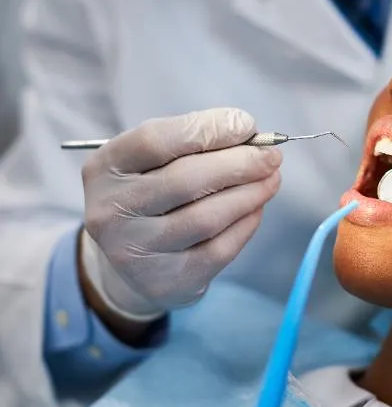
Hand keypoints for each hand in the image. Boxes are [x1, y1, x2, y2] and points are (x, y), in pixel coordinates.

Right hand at [82, 108, 281, 322]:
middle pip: (185, 179)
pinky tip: (255, 209)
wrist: (130, 261)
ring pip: (206, 217)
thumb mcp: (156, 160)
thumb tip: (250, 134)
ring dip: (250, 194)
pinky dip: (245, 225)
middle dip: (239, 164)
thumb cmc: (152, 195)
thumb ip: (195, 141)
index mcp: (105, 167)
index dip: (208, 129)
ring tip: (271, 180)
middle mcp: (110, 210)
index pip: (156, 140)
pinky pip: (218, 250)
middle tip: (272, 157)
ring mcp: (133, 250)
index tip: (247, 125)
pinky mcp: (163, 281)